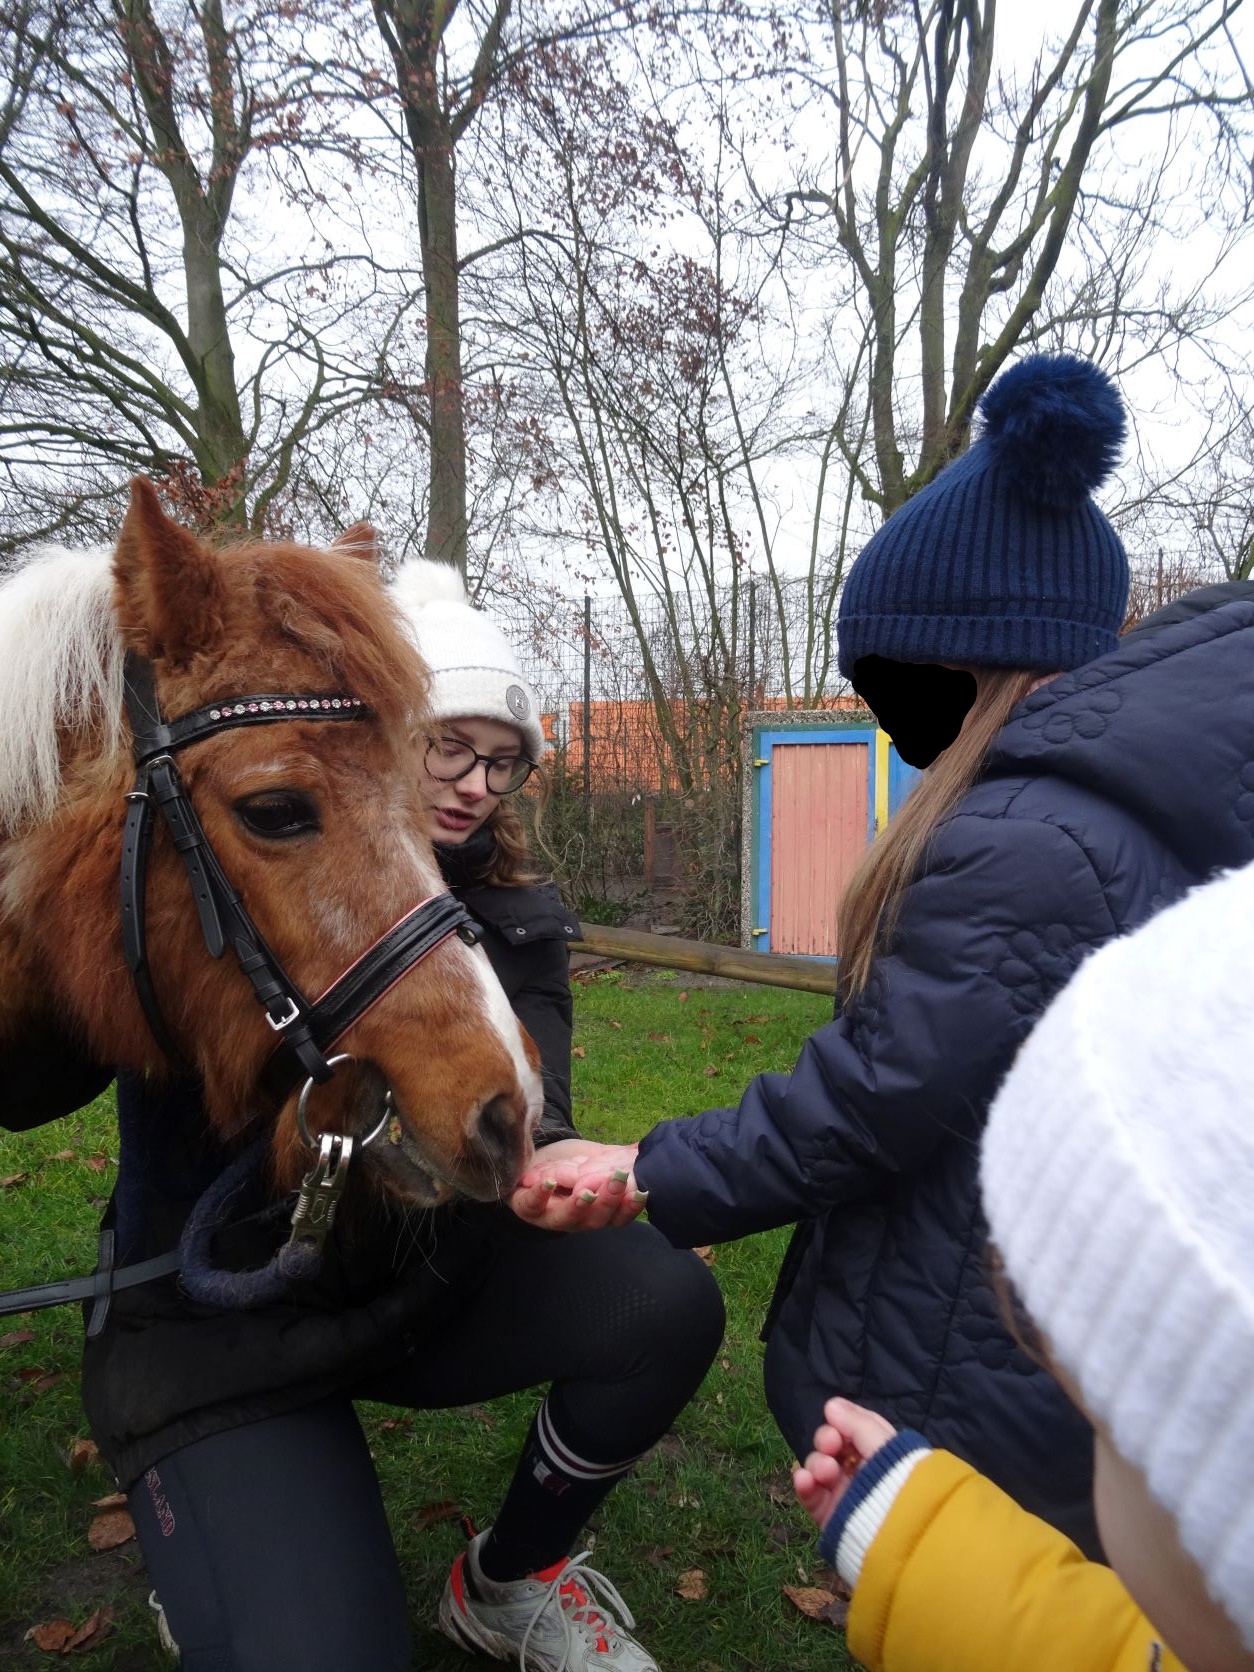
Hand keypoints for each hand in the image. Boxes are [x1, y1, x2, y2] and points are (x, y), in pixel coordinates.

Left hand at [508, 1139, 645, 1231]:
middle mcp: (579, 1220)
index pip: (621, 1216)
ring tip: (585, 1191)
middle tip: (616, 1179)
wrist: (534, 1166)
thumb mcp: (600, 1160)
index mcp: (600, 1212)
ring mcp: (553, 1218)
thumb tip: (649, 1151)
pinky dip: (541, 1193)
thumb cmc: (572, 1167)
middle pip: (597, 1219)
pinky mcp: (528, 1208)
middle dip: (608, 1200)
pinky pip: (533, 1205)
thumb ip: (624, 1159)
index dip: (631, 1207)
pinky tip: (548, 1181)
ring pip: (568, 1217)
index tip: (642, 1192)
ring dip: (578, 1205)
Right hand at [792, 1398, 897, 1528]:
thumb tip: (830, 1405)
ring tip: (825, 1471)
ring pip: (818, 1467)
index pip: (854, 1429)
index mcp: (880, 1453)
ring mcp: (844, 1493)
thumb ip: (856, 1422)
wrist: (901, 1536)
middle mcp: (862, 1471)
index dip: (842, 1423)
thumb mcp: (883, 1445)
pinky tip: (803, 1479)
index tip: (836, 1423)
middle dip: (826, 1441)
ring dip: (816, 1463)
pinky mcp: (830, 1515)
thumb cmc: (898, 1483)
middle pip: (832, 1446)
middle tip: (830, 1445)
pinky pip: (811, 1495)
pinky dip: (803, 1484)